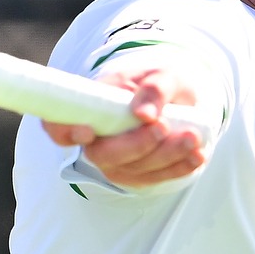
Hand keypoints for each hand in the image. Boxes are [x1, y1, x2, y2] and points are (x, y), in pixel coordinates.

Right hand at [41, 65, 207, 187]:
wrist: (178, 98)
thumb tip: (144, 114)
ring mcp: (117, 162)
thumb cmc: (159, 82)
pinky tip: (197, 155)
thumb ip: (154, 88)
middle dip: (136, 144)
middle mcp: (97, 140)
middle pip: (104, 155)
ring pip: (135, 169)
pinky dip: (179, 168)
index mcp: (90, 109)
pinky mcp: (139, 175)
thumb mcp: (162, 74)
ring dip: (166, 155)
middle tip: (162, 126)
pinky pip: (156, 178)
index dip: (64, 132)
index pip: (57, 126)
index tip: (87, 131)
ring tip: (192, 136)